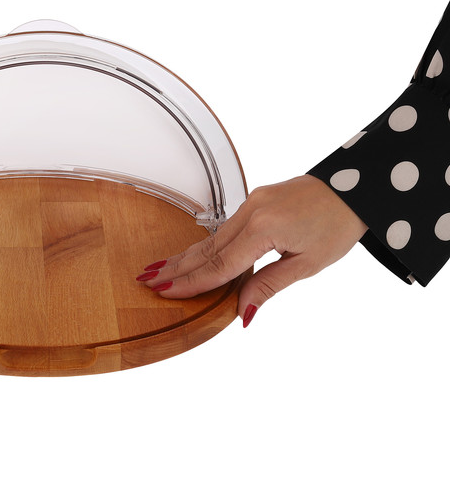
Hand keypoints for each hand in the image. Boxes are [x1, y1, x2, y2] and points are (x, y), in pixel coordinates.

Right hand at [137, 175, 367, 324]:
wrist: (355, 189)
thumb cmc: (338, 226)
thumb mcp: (308, 264)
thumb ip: (268, 285)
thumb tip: (242, 312)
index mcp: (264, 229)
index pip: (220, 264)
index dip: (191, 282)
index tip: (166, 291)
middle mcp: (251, 211)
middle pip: (206, 248)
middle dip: (176, 267)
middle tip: (147, 280)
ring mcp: (252, 202)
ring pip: (212, 237)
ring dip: (185, 255)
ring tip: (158, 268)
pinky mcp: (255, 199)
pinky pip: (224, 227)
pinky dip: (205, 244)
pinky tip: (191, 254)